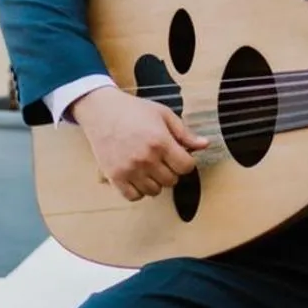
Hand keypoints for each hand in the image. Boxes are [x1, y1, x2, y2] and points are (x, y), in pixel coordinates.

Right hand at [71, 86, 207, 202]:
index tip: (179, 156)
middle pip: (172, 180)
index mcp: (161, 142)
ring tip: (150, 168)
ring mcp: (129, 169)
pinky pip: (133, 196)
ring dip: (156, 182)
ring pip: (154, 191)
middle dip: (171, 171)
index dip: (186, 162)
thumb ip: (185, 133)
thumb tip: (205, 145)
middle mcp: (146, 158)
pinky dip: (139, 191)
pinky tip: (138, 178)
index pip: (186, 167)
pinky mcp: (115, 176)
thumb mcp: (164, 115)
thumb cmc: (134, 110)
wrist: (102, 111)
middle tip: (163, 160)